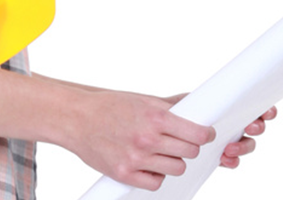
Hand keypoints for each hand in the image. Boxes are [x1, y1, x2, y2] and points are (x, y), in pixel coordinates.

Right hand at [67, 89, 215, 190]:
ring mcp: (136, 159)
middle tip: (183, 142)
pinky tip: (150, 165)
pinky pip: (156, 183)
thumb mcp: (142, 99)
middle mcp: (147, 139)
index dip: (205, 134)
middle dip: (190, 147)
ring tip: (164, 153)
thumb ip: (170, 104)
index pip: (196, 134)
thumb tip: (195, 102)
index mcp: (154, 117)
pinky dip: (156, 176)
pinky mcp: (125, 174)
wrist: (77, 118)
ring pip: (177, 168)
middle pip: (190, 152)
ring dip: (174, 161)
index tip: (205, 134)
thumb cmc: (109, 107)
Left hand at [164, 95, 278, 169]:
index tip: (266, 112)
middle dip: (257, 128)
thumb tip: (215, 96)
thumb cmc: (182, 109)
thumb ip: (208, 99)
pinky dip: (232, 161)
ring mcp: (232, 140)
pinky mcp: (223, 155)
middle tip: (249, 127)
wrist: (166, 128)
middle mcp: (237, 123)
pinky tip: (225, 159)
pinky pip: (234, 160)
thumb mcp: (194, 99)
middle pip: (258, 127)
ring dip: (243, 147)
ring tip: (229, 149)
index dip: (267, 110)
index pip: (258, 106)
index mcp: (235, 106)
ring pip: (248, 145)